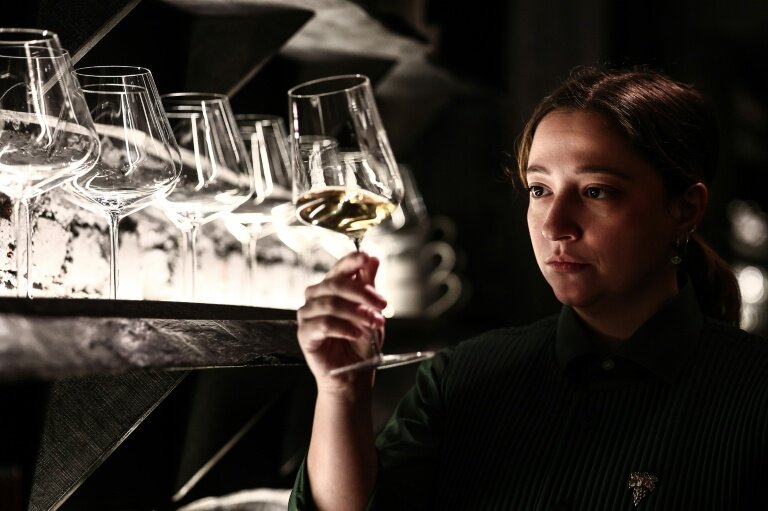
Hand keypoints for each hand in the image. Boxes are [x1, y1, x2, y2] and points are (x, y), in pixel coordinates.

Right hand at [297, 251, 386, 388]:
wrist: (354, 373)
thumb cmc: (361, 342)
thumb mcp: (370, 311)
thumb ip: (369, 285)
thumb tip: (372, 259)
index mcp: (331, 288)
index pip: (339, 268)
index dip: (351, 261)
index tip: (366, 257)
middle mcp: (316, 297)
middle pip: (335, 284)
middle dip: (362, 293)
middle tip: (381, 305)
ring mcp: (307, 314)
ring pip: (330, 304)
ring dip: (356, 313)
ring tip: (373, 323)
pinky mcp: (304, 333)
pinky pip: (323, 323)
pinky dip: (343, 327)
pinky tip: (356, 334)